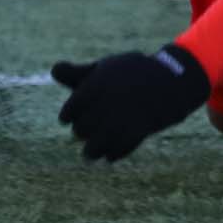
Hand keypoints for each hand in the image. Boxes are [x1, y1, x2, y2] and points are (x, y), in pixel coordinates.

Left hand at [51, 44, 210, 160]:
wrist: (169, 81)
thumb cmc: (131, 73)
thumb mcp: (104, 68)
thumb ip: (76, 73)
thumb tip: (53, 70)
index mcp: (95, 87)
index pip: (69, 112)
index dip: (68, 115)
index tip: (69, 118)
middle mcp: (105, 105)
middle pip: (80, 130)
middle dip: (82, 131)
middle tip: (83, 131)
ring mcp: (120, 121)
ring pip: (94, 148)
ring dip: (92, 151)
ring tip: (90, 153)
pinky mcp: (135, 134)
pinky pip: (116, 152)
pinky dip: (112, 154)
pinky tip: (110, 152)